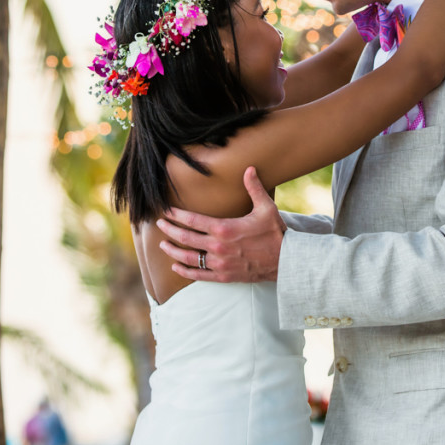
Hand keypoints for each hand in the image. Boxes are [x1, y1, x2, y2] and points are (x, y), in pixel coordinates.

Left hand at [157, 167, 284, 281]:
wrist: (285, 261)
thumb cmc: (275, 233)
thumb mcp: (266, 207)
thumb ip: (254, 187)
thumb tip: (249, 168)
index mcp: (224, 228)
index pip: (193, 220)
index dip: (176, 215)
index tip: (166, 211)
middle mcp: (218, 247)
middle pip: (185, 238)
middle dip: (170, 230)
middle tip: (159, 224)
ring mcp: (219, 264)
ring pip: (189, 258)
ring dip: (173, 251)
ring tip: (163, 245)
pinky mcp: (224, 276)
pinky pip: (199, 275)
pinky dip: (185, 271)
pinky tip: (176, 266)